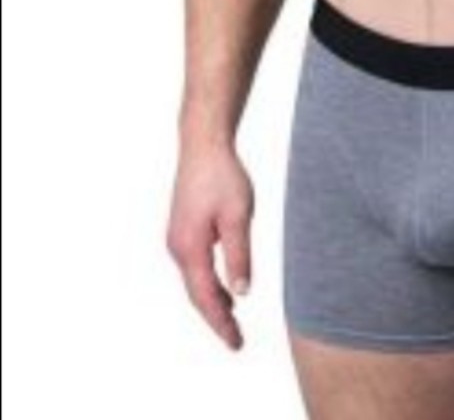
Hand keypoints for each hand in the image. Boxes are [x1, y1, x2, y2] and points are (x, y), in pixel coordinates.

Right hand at [167, 142, 253, 350]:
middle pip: (196, 295)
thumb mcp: (239, 217)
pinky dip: (209, 286)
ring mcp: (177, 240)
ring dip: (212, 304)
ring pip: (194, 283)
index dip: (221, 322)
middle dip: (216, 320)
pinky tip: (226, 292)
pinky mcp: (182, 233)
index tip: (236, 342)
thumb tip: (242, 293)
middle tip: (236, 342)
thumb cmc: (224, 177)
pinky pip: (195, 269)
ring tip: (233, 324)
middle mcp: (178, 248)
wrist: (203, 146)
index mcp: (190, 247)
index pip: (206, 296)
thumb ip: (239, 256)